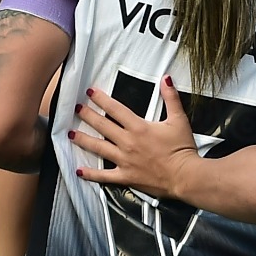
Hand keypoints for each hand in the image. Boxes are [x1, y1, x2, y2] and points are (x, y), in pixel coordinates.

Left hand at [70, 75, 196, 196]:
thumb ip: (171, 98)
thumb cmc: (182, 149)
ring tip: (70, 133)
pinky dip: (91, 174)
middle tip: (75, 108)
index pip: (115, 109)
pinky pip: (105, 175)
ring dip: (83, 139)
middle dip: (87, 115)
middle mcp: (127, 142)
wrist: (185, 176)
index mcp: (139, 127)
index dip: (101, 99)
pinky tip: (80, 171)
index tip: (90, 92)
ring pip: (98, 147)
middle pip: (102, 125)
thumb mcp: (179, 120)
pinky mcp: (126, 176)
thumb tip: (165, 78)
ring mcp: (124, 160)